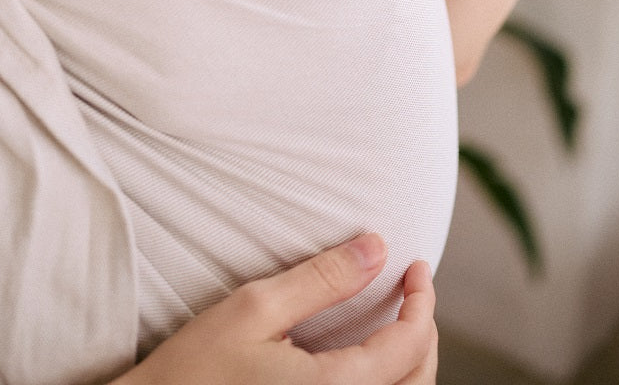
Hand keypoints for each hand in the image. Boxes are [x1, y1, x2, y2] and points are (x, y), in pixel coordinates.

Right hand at [117, 234, 437, 384]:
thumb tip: (378, 248)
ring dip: (411, 362)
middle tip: (413, 290)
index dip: (422, 301)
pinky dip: (389, 384)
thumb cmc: (194, 369)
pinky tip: (372, 360)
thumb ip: (322, 279)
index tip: (417, 266)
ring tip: (399, 320)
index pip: (408, 347)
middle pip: (417, 382)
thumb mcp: (255, 308)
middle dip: (424, 331)